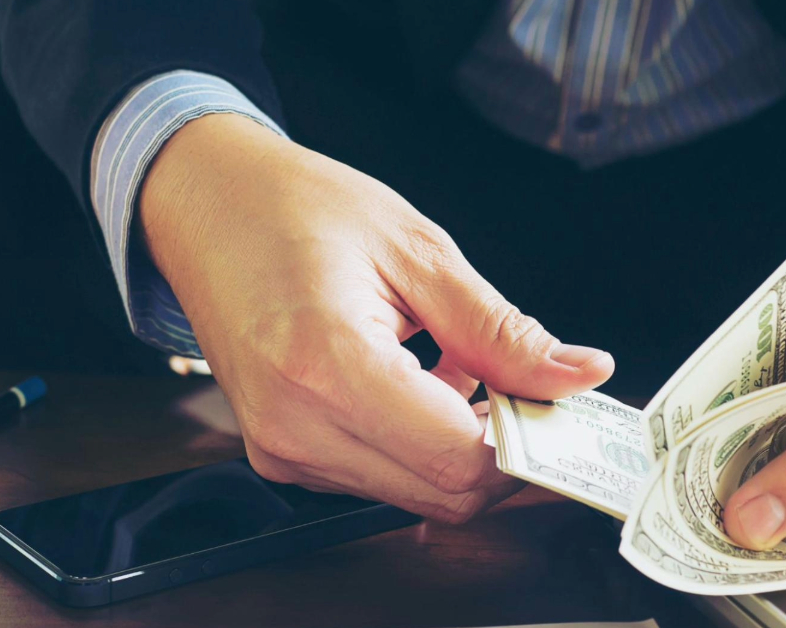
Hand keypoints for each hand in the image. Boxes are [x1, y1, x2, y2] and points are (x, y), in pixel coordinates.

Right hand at [140, 115, 613, 521]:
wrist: (207, 205)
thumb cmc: (296, 208)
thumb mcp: (418, 250)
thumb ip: (501, 330)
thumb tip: (578, 375)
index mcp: (325, 363)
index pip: (458, 458)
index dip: (527, 443)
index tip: (561, 408)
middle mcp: (293, 424)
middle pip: (443, 492)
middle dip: (504, 452)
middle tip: (529, 389)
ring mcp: (281, 447)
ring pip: (415, 492)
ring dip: (461, 446)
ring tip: (462, 367)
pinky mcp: (280, 453)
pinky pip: (379, 476)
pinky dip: (421, 443)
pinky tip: (422, 380)